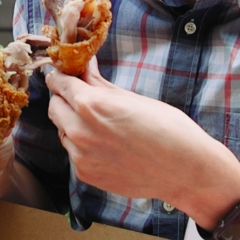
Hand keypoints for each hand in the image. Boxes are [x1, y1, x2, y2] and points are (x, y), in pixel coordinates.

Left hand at [45, 59, 239, 226]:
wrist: (184, 169)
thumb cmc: (166, 128)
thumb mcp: (131, 98)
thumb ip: (100, 83)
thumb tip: (85, 65)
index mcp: (91, 105)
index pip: (59, 84)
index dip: (59, 77)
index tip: (60, 75)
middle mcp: (79, 131)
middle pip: (54, 107)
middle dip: (64, 100)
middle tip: (81, 97)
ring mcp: (80, 156)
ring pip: (63, 132)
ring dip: (73, 124)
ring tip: (102, 126)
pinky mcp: (86, 174)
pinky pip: (74, 154)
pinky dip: (83, 147)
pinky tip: (107, 146)